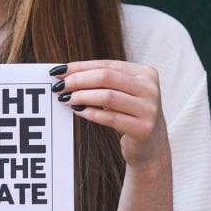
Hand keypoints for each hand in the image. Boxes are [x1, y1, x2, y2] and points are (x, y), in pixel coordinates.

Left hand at [53, 60, 170, 169]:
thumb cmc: (130, 115)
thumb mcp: (122, 93)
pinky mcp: (143, 128)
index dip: (81, 67)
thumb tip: (66, 74)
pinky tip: (78, 111)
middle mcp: (150, 88)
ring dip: (82, 96)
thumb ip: (103, 81)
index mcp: (146, 73)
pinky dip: (91, 113)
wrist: (151, 146)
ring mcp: (149, 109)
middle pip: (106, 77)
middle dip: (78, 80)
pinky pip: (111, 118)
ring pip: (108, 96)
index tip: (59, 71)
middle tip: (59, 86)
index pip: (107, 65)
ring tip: (66, 99)